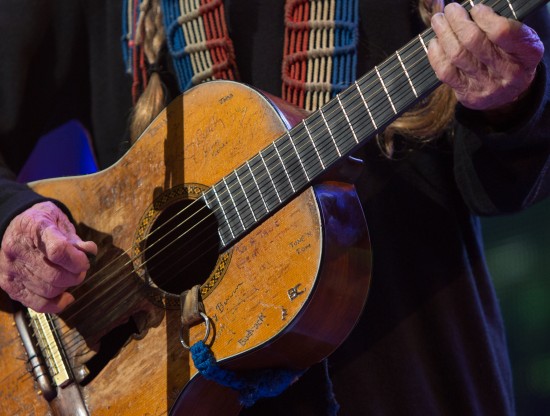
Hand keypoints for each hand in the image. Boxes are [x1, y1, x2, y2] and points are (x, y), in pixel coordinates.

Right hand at [0, 201, 96, 312]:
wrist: (14, 227)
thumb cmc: (42, 223)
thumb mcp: (59, 220)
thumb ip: (75, 238)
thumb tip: (90, 252)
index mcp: (34, 228)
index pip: (58, 251)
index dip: (77, 260)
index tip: (85, 261)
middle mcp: (18, 250)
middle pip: (54, 276)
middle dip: (75, 276)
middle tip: (80, 270)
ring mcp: (11, 269)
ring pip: (48, 291)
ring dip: (66, 287)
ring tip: (70, 277)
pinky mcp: (9, 284)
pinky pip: (36, 304)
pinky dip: (56, 304)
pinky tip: (66, 297)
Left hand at [427, 3, 543, 110]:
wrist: (509, 94)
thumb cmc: (513, 57)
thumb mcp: (519, 40)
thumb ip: (500, 25)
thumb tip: (469, 12)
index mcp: (527, 53)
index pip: (501, 31)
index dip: (483, 17)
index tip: (476, 9)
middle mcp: (508, 72)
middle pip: (473, 41)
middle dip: (457, 21)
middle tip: (450, 10)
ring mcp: (486, 85)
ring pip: (457, 55)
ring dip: (443, 33)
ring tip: (439, 21)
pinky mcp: (467, 94)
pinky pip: (445, 72)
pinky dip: (436, 53)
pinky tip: (436, 42)